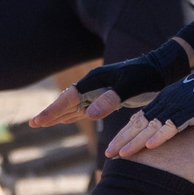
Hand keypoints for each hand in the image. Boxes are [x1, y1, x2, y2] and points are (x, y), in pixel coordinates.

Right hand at [31, 38, 193, 127]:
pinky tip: (65, 120)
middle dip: (50, 113)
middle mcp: (93, 86)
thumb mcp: (130, 87)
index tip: (40, 121)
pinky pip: (84, 109)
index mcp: (95, 81)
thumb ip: (111, 99)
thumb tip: (89, 114)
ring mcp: (98, 92)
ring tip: (43, 123)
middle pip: (67, 102)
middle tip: (34, 124)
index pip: (69, 98)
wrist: (159, 70)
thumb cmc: (146, 77)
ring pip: (73, 106)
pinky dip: (73, 115)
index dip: (54, 110)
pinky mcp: (106, 98)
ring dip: (59, 115)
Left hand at [105, 46, 193, 158]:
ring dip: (135, 141)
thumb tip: (174, 129)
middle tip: (108, 154)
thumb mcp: (190, 102)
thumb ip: (179, 114)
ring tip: (121, 155)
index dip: (126, 133)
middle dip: (122, 140)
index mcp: (164, 99)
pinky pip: (173, 125)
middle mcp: (166, 101)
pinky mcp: (191, 110)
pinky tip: (150, 146)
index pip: (139, 118)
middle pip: (139, 123)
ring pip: (150, 126)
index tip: (114, 147)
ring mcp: (177, 105)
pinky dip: (161, 136)